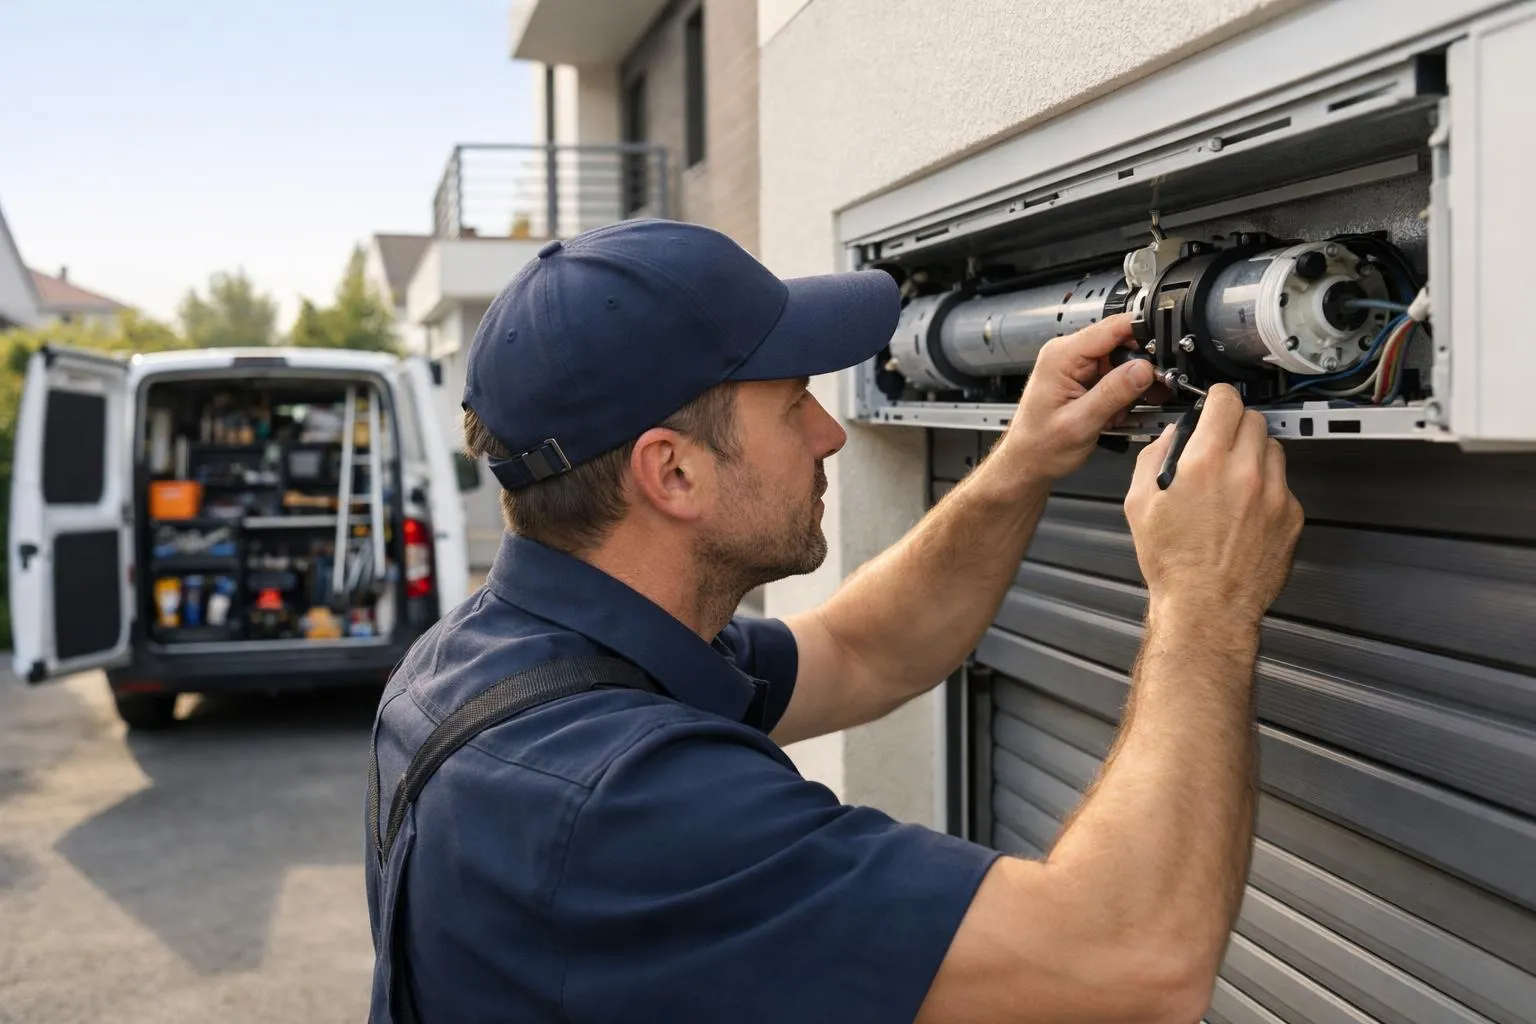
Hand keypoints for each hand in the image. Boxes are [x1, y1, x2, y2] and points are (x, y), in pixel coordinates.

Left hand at [1000, 314, 1157, 479]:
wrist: (1028, 462)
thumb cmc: (1040, 446)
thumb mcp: (1081, 422)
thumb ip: (1113, 393)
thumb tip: (1143, 369)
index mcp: (1062, 356)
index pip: (1112, 327)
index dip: (1143, 336)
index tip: (1163, 355)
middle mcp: (1068, 354)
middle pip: (1122, 343)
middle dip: (1138, 370)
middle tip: (1142, 397)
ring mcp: (1077, 366)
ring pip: (1123, 363)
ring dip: (1129, 389)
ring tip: (1116, 415)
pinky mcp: (1084, 379)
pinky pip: (1116, 378)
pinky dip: (1122, 397)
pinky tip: (1111, 415)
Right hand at [1124, 384, 1303, 629]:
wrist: (1207, 608)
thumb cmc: (1173, 564)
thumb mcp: (1139, 504)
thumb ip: (1154, 457)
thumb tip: (1172, 437)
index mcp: (1205, 463)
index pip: (1225, 402)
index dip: (1217, 399)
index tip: (1214, 404)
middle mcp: (1245, 472)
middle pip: (1253, 419)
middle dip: (1234, 426)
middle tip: (1219, 444)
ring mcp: (1274, 494)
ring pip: (1273, 448)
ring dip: (1253, 453)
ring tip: (1232, 479)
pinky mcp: (1291, 515)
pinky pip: (1283, 483)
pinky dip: (1266, 486)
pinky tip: (1245, 509)